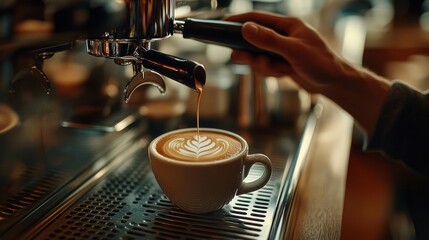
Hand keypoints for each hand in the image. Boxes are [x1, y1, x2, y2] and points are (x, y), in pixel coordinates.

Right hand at [225, 11, 356, 94]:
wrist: (335, 84)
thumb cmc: (321, 63)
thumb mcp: (293, 51)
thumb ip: (269, 40)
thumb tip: (246, 28)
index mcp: (288, 25)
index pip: (258, 18)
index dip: (240, 20)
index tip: (223, 24)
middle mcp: (284, 35)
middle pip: (255, 39)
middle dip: (248, 51)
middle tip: (240, 57)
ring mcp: (282, 50)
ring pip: (259, 56)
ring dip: (262, 65)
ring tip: (275, 69)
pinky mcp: (282, 63)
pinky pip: (266, 66)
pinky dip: (270, 72)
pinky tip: (282, 74)